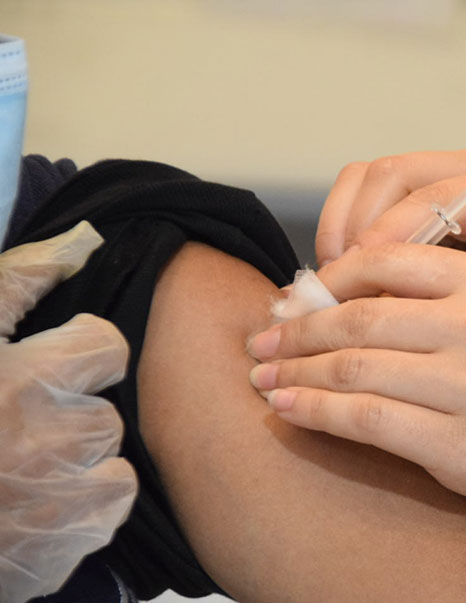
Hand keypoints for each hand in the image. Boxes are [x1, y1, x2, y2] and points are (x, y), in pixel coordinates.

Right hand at [0, 222, 136, 602]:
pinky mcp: (46, 562)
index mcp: (21, 383)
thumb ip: (17, 283)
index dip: (82, 354)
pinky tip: (24, 512)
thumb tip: (79, 244)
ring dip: (76, 471)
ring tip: (17, 472)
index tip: (52, 364)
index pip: (108, 349)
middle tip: (14, 428)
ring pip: (112, 475)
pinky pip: (97, 525)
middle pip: (106, 419)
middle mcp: (46, 446)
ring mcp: (50, 511)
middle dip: (68, 421)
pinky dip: (71, 520)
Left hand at [248, 243, 465, 529]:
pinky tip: (288, 408)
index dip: (328, 281)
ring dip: (294, 371)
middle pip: (358, 316)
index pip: (386, 261)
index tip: (299, 299)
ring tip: (263, 376)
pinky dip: (315, 412)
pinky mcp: (458, 445)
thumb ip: (447, 301)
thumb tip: (356, 305)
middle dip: (297, 329)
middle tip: (261, 339)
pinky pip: (364, 420)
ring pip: (352, 367)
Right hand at [315, 149, 465, 357]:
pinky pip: (367, 193)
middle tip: (332, 290)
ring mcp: (450, 173)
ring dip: (341, 229)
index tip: (355, 283)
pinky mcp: (424, 190)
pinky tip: (341, 277)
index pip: (433, 198)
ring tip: (332, 286)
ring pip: (369, 178)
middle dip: (353, 232)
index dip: (385, 238)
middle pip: (392, 175)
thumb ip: (438, 301)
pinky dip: (344, 229)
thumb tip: (361, 306)